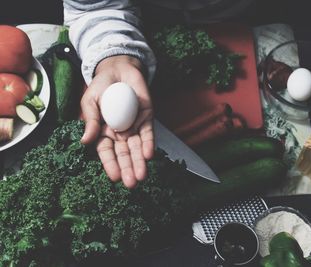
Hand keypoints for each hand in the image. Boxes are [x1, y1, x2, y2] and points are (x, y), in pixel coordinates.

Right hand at [80, 55, 153, 187]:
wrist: (118, 69)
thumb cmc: (100, 86)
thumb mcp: (90, 101)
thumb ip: (90, 120)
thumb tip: (85, 141)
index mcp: (103, 132)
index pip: (106, 152)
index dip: (110, 164)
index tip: (114, 178)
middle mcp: (119, 133)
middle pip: (124, 154)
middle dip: (128, 168)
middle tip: (132, 183)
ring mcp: (134, 127)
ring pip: (137, 148)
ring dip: (139, 162)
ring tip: (142, 176)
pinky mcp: (146, 118)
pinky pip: (148, 133)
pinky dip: (149, 144)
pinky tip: (149, 155)